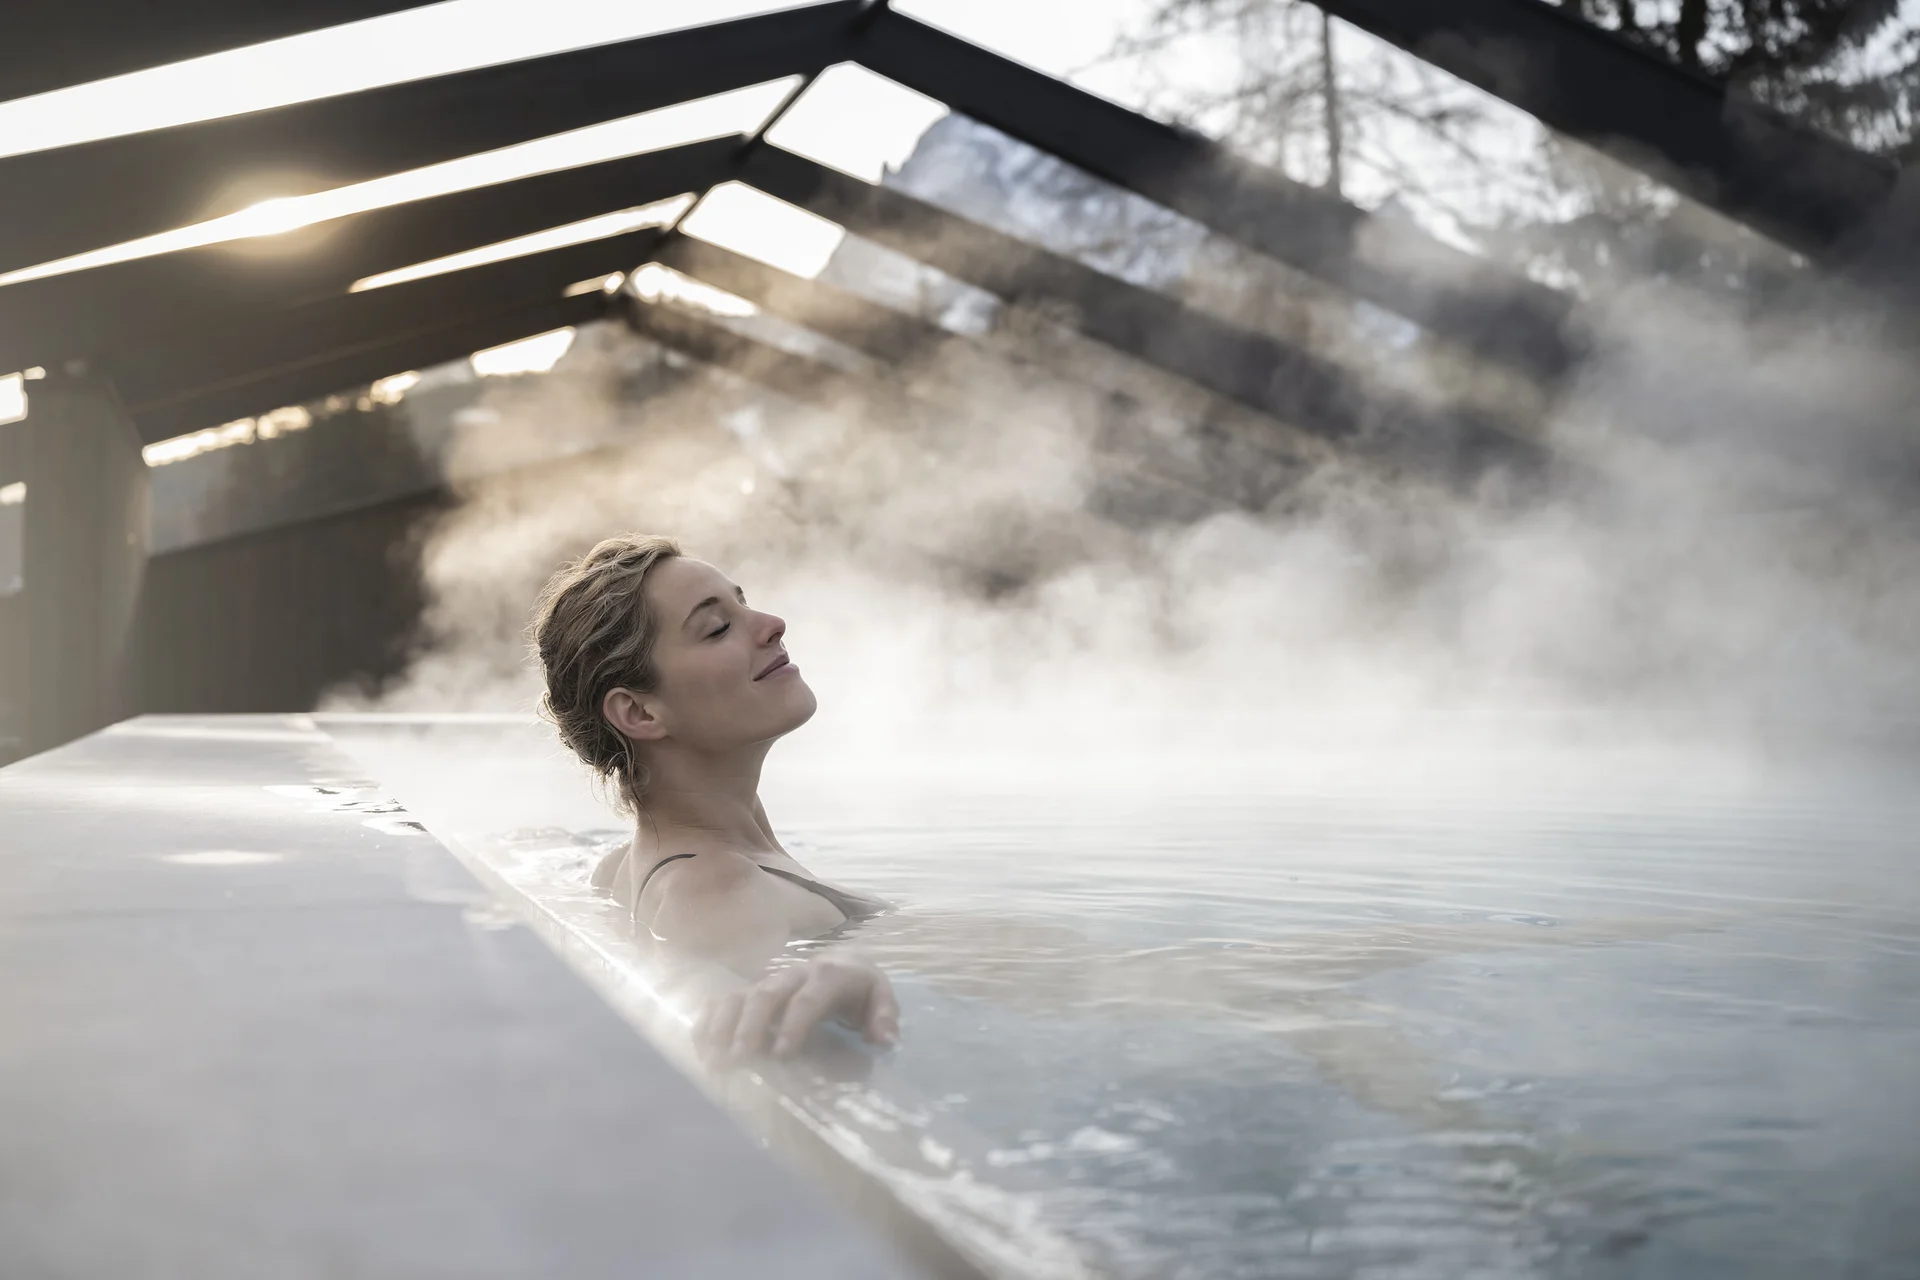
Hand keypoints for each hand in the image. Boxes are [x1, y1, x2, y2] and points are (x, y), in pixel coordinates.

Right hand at [695, 953, 899, 1065]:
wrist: (840, 963)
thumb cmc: (859, 989)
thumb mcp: (881, 997)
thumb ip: (885, 1016)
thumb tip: (884, 1040)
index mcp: (828, 975)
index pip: (808, 997)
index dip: (794, 1023)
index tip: (782, 1053)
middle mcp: (793, 974)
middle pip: (767, 993)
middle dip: (752, 1025)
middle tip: (740, 1057)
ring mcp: (769, 980)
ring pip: (741, 994)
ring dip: (724, 1024)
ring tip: (714, 1059)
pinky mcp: (751, 989)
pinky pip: (724, 999)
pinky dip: (710, 1021)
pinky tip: (701, 1048)